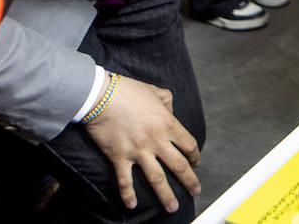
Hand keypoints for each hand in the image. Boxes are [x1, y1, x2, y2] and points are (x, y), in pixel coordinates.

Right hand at [84, 75, 200, 213]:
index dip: (195, 156)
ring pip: (157, 178)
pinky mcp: (119, 157)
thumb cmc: (129, 91)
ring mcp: (138, 151)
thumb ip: (167, 102)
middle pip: (178, 166)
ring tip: (173, 207)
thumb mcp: (156, 91)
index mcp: (168, 124)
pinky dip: (128, 194)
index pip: (188, 145)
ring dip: (166, 195)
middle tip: (195, 191)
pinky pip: (125, 180)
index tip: (196, 163)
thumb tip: (170, 111)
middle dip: (189, 181)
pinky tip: (132, 206)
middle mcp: (156, 141)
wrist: (103, 96)